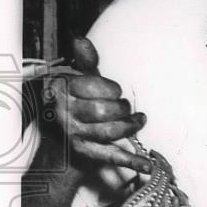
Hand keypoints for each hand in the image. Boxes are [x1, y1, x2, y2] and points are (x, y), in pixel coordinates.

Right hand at [45, 37, 150, 173]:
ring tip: (139, 121)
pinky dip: (132, 162)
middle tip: (127, 107)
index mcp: (62, 91)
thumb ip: (86, 63)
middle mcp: (65, 114)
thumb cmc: (75, 102)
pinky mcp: (87, 154)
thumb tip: (81, 40)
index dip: (112, 89)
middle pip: (104, 111)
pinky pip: (112, 157)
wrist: (57, 137)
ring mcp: (75, 136)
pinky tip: (149, 166)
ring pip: (111, 132)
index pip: (96, 87)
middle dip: (123, 108)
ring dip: (131, 126)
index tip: (115, 91)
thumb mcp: (78, 81)